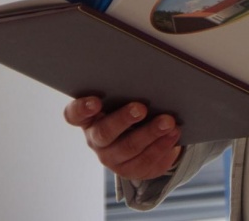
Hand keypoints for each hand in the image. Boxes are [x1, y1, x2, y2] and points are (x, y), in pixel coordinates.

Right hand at [63, 97, 181, 179]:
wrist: (145, 137)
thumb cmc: (130, 108)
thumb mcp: (125, 99)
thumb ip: (128, 91)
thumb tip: (147, 78)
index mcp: (89, 118)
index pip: (74, 114)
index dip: (82, 109)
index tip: (95, 101)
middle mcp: (96, 140)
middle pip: (104, 133)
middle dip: (123, 120)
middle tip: (141, 108)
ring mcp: (112, 158)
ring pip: (129, 148)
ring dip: (150, 133)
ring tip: (168, 122)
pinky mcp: (130, 170)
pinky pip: (146, 161)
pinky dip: (162, 146)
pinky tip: (173, 134)